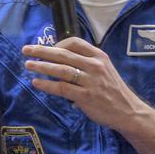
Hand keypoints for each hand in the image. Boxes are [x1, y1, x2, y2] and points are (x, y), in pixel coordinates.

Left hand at [22, 38, 149, 133]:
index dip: (57, 44)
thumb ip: (86, 62)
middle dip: (42, 51)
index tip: (47, 48)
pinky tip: (36, 82)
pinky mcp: (86, 96)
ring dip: (41, 66)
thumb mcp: (104, 69)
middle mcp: (95, 66)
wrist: (128, 111)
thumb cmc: (112, 89)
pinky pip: (62, 88)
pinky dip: (47, 85)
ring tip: (28, 65)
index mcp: (99, 56)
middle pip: (63, 54)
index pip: (75, 42)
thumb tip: (59, 58)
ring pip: (61, 70)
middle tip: (26, 50)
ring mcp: (91, 81)